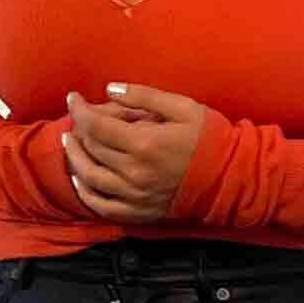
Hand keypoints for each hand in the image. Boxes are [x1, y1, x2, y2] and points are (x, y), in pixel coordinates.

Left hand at [62, 83, 206, 222]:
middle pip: (91, 148)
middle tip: (78, 116)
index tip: (73, 98)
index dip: (79, 109)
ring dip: (74, 157)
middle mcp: (135, 172)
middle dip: (79, 128)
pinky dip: (85, 193)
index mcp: (144, 143)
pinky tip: (79, 178)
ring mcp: (135, 196)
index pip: (96, 125)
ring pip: (89, 177)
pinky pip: (102, 206)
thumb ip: (143, 96)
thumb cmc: (209, 138)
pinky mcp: (139, 213)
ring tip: (70, 142)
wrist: (233, 178)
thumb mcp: (182, 107)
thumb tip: (108, 89)